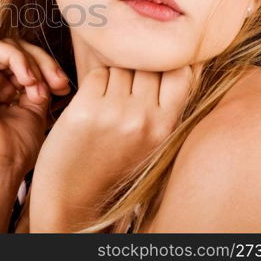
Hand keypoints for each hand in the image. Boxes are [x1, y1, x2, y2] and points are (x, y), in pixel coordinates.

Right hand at [0, 38, 70, 180]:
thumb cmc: (14, 149)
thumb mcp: (33, 107)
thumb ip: (36, 82)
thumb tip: (50, 66)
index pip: (20, 61)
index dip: (46, 68)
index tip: (63, 87)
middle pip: (15, 50)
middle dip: (43, 64)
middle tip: (59, 84)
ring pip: (8, 47)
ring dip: (33, 65)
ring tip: (41, 90)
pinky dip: (19, 60)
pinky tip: (29, 80)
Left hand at [30, 64, 198, 230]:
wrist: (73, 197)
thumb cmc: (114, 166)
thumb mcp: (153, 142)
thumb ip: (166, 108)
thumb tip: (187, 63)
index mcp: (166, 128)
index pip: (181, 72)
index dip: (167, 64)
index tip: (156, 69)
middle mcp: (144, 118)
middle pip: (147, 65)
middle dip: (136, 70)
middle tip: (124, 92)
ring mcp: (114, 112)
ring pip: (120, 67)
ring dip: (113, 76)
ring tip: (107, 102)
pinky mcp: (85, 109)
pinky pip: (96, 74)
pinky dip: (93, 83)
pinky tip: (90, 104)